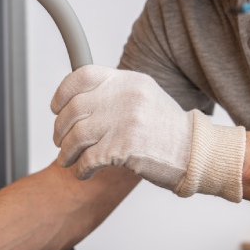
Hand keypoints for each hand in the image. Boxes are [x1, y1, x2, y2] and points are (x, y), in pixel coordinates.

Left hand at [51, 65, 245, 200]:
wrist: (194, 152)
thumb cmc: (167, 131)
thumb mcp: (144, 98)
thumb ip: (115, 95)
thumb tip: (78, 102)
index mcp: (128, 81)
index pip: (82, 76)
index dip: (62, 94)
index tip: (56, 109)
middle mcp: (125, 97)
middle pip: (73, 110)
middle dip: (60, 130)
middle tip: (60, 142)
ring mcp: (124, 122)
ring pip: (76, 136)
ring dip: (66, 152)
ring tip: (67, 160)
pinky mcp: (124, 148)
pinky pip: (88, 159)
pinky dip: (81, 169)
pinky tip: (83, 173)